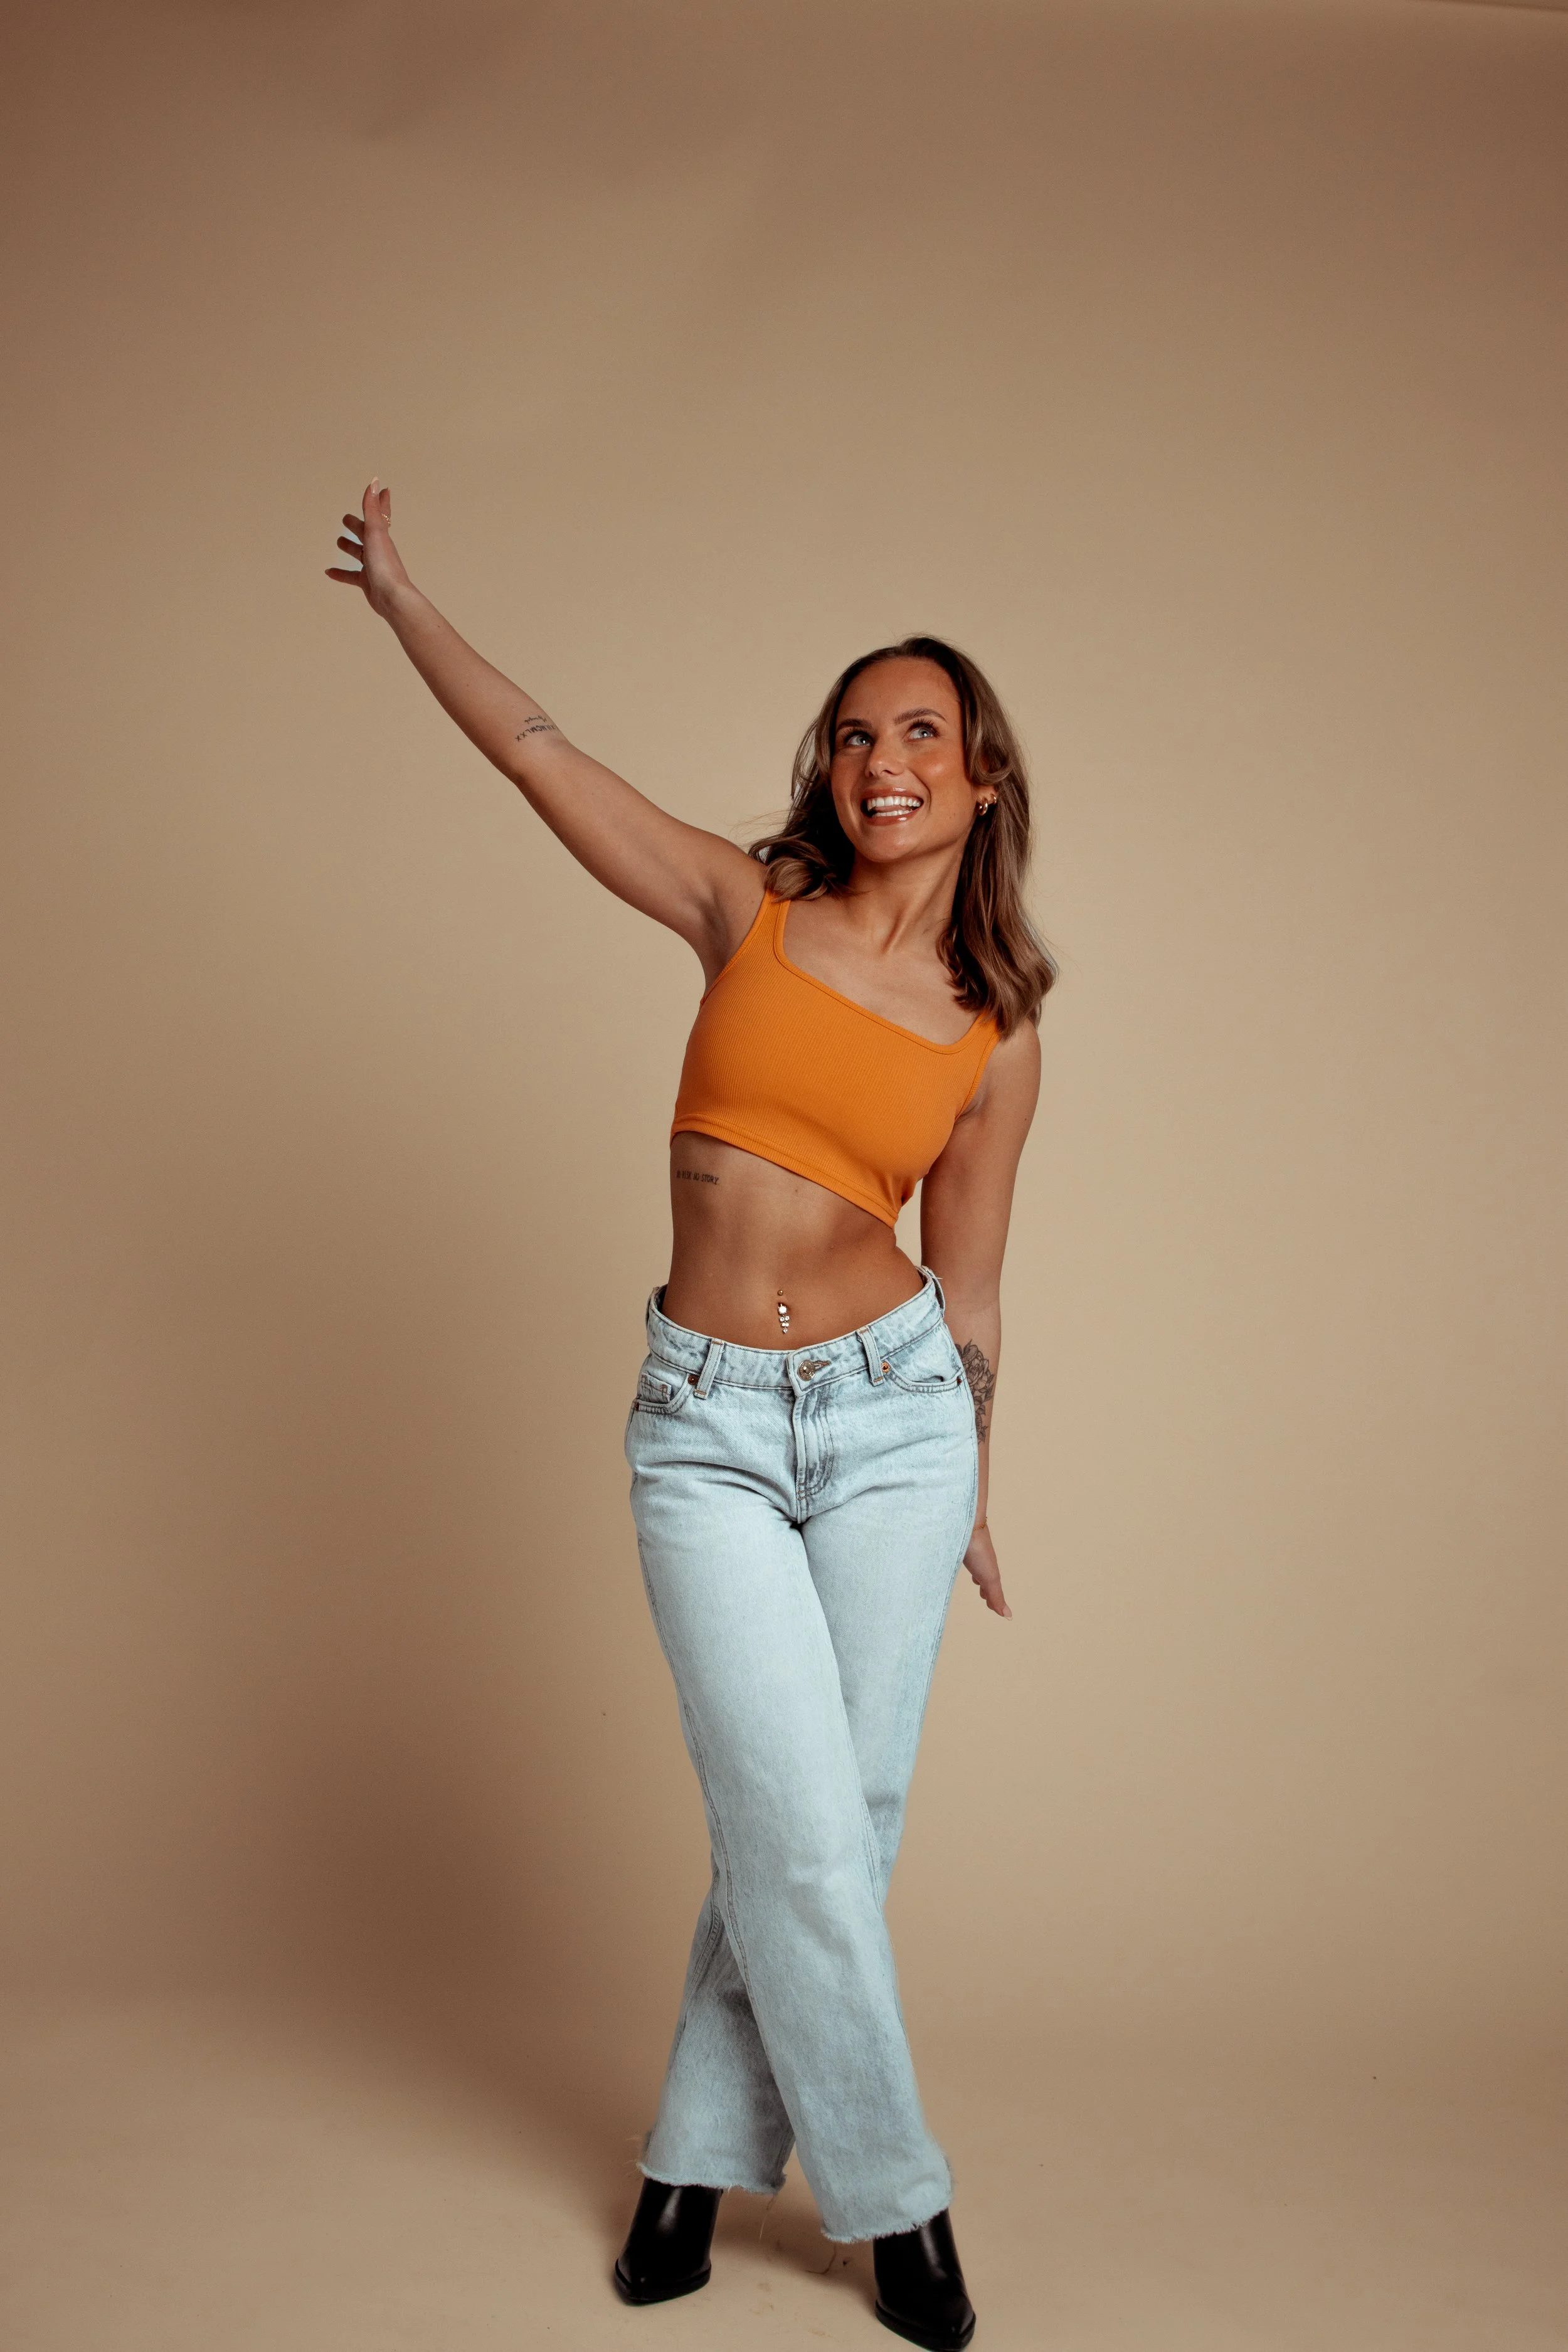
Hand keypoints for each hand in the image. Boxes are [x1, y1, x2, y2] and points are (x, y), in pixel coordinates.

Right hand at [326, 478, 414, 619]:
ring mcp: (373, 566)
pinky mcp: (367, 582)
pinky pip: (351, 576)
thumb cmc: (384, 563)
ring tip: (339, 542)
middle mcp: (378, 550)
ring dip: (350, 547)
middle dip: (357, 526)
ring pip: (359, 554)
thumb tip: (375, 481)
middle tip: (346, 520)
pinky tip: (329, 572)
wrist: (392, 596)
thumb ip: (372, 508)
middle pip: (366, 534)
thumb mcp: (375, 531)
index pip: (380, 515)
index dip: (380, 502)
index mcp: (381, 536)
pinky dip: (340, 573)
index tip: (384, 490)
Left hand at [962, 1521, 1010, 1617]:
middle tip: (983, 1595)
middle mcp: (978, 1560)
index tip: (989, 1603)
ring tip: (975, 1578)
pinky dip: (960, 1563)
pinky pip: (958, 1557)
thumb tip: (1008, 1616)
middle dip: (984, 1586)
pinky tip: (956, 1560)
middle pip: (983, 1576)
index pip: (990, 1586)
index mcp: (986, 1569)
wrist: (966, 1523)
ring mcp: (967, 1551)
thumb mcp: (989, 1578)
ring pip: (974, 1566)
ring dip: (975, 1575)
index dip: (990, 1596)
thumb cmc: (978, 1550)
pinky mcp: (954, 1545)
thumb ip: (996, 1596)